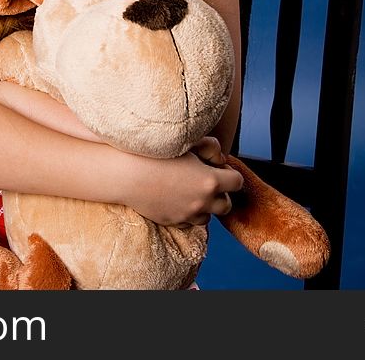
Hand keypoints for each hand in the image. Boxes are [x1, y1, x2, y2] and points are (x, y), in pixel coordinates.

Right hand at [120, 136, 244, 226]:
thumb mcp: (189, 142)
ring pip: (208, 217)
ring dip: (204, 206)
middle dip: (220, 194)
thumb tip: (219, 159)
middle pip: (226, 205)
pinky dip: (187, 213)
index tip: (217, 168)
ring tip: (190, 192)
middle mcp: (202, 201)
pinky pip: (187, 222)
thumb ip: (211, 148)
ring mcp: (187, 214)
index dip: (229, 174)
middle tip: (205, 182)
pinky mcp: (172, 221)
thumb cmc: (156, 153)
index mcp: (210, 181)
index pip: (237, 182)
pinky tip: (175, 199)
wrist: (126, 173)